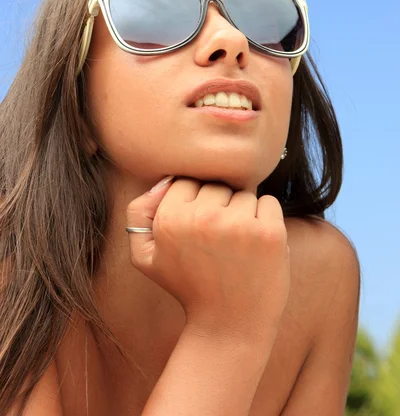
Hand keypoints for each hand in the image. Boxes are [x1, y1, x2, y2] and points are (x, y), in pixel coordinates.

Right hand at [126, 177, 290, 341]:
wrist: (228, 325)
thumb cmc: (188, 286)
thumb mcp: (145, 256)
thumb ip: (138, 213)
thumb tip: (164, 181)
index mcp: (170, 219)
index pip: (187, 181)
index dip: (194, 203)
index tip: (198, 229)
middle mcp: (203, 218)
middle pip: (216, 185)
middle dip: (219, 206)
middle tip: (218, 240)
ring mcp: (239, 225)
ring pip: (244, 193)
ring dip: (243, 213)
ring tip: (236, 246)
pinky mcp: (269, 233)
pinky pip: (270, 202)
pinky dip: (267, 218)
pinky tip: (256, 244)